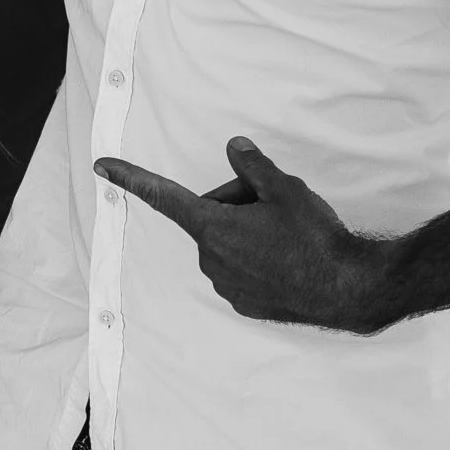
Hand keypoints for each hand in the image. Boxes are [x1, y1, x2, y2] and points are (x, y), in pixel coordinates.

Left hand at [95, 138, 397, 333]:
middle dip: (237, 204)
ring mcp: (225, 284)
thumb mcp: (286, 189)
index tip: (101, 165)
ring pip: (227, 242)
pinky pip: (241, 268)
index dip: (131, 178)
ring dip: (248, 233)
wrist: (348, 289)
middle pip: (211, 214)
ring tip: (288, 237)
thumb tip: (234, 146)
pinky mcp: (243, 302)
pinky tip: (288, 261)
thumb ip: (253, 165)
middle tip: (276, 208)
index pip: (164, 196)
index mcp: (212, 227)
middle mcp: (209, 258)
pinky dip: (258, 259)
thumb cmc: (315, 237)